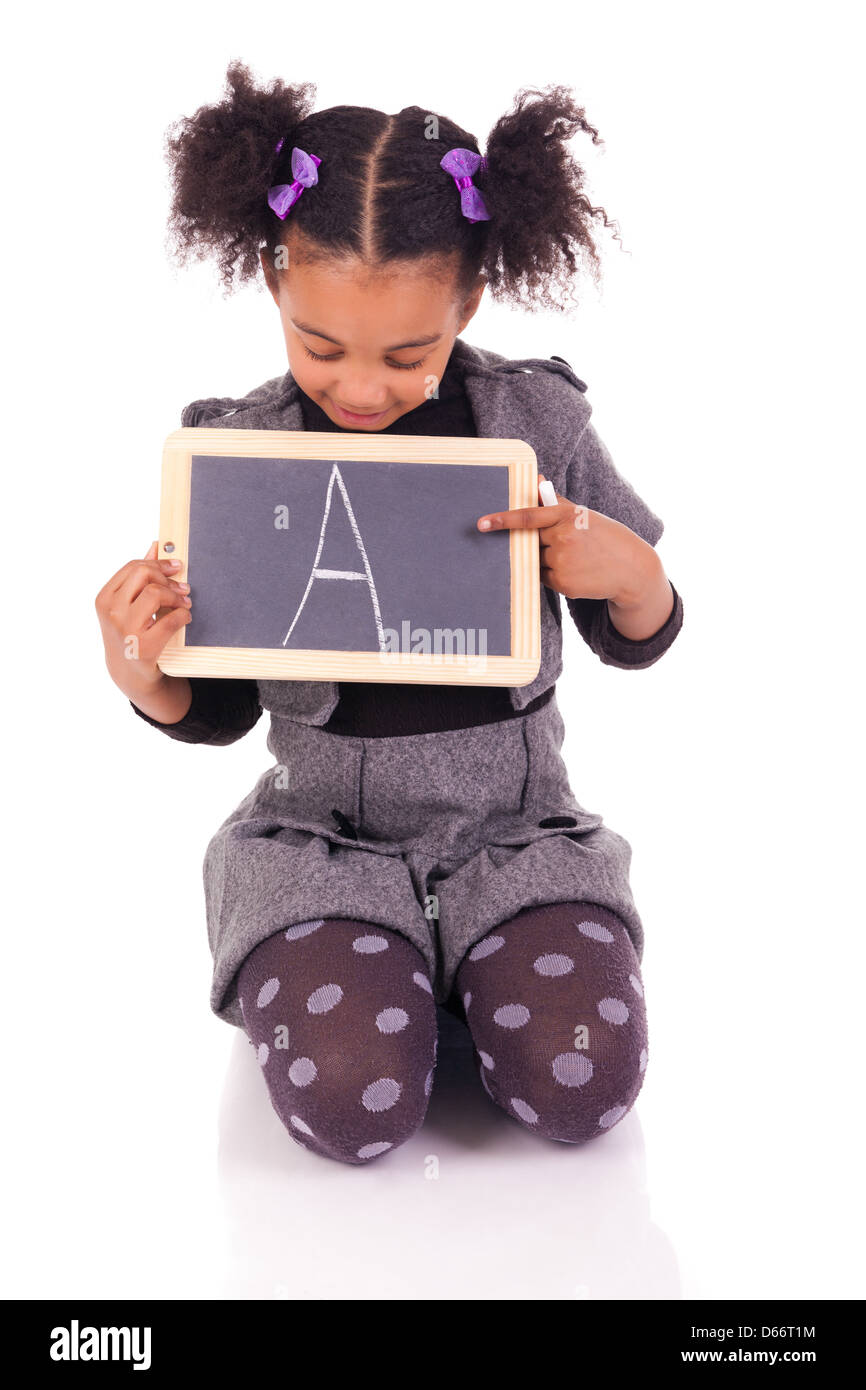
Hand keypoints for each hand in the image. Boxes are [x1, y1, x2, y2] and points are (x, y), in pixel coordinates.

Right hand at [95, 541, 191, 694]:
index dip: (159, 564)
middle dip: (167, 578)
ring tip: (185, 604)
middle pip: (143, 574)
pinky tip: (185, 617)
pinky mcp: (144, 645)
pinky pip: (172, 619)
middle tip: (182, 588)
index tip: (176, 568)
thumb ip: (139, 576)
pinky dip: (183, 615)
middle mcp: (111, 611)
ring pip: (156, 593)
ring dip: (177, 596)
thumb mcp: (127, 605)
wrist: (128, 673)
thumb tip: (155, 546)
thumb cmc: (129, 632)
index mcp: (105, 598)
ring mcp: (126, 629)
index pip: (133, 567)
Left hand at [476, 474, 657, 606]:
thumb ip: (554, 500)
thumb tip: (534, 480)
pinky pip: (543, 578)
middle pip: (531, 541)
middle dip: (541, 543)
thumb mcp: (582, 515)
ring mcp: (562, 561)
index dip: (502, 520)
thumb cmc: (604, 537)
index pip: (528, 517)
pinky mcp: (563, 583)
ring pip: (536, 561)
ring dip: (547, 560)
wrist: (631, 568)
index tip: (481, 523)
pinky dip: (553, 574)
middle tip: (564, 545)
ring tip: (575, 558)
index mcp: (566, 515)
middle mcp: (563, 537)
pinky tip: (576, 571)